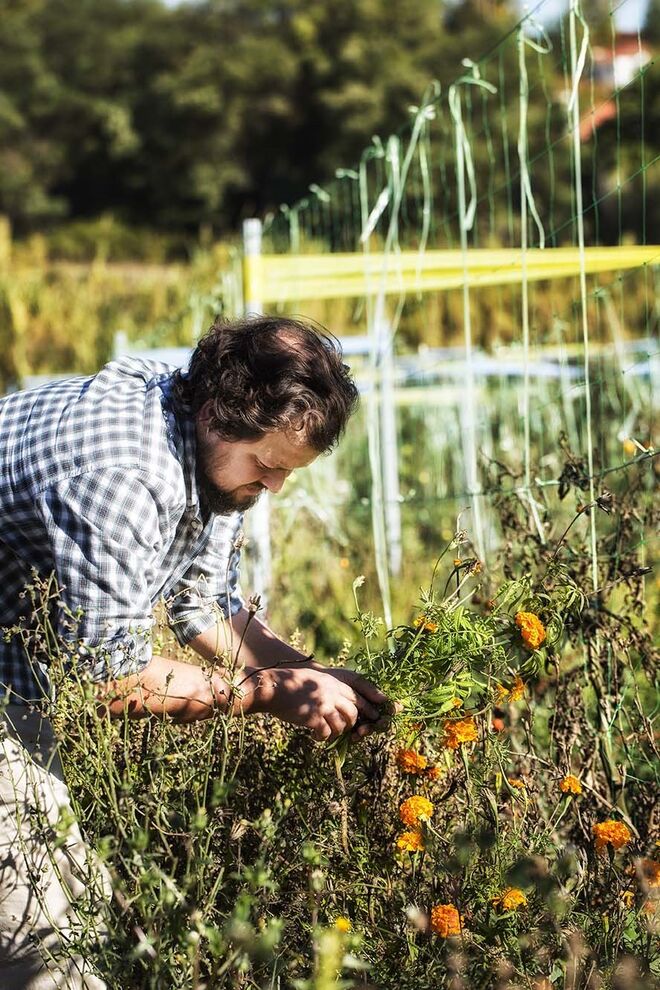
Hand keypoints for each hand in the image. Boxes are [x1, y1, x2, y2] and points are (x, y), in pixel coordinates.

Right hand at [242, 661, 390, 741]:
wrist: (272, 688)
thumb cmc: (289, 684)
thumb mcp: (313, 679)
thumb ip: (328, 687)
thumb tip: (340, 701)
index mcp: (332, 681)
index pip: (356, 695)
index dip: (367, 706)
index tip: (374, 715)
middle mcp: (331, 692)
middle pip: (353, 711)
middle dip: (354, 724)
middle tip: (352, 732)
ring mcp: (323, 704)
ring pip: (342, 725)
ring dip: (337, 732)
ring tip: (327, 732)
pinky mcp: (314, 717)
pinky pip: (326, 733)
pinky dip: (323, 737)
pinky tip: (316, 736)